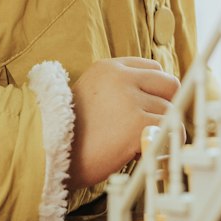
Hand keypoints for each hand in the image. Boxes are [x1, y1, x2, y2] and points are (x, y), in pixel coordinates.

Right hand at [67, 56, 179, 190]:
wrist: (48, 153)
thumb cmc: (68, 132)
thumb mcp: (89, 95)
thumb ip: (118, 90)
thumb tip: (152, 100)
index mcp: (108, 68)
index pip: (153, 68)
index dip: (155, 91)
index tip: (150, 108)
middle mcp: (121, 78)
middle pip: (169, 83)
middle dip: (167, 105)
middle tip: (154, 125)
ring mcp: (130, 99)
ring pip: (170, 110)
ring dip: (161, 130)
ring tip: (138, 142)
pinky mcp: (137, 123)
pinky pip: (171, 130)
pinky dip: (166, 145)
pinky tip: (147, 152)